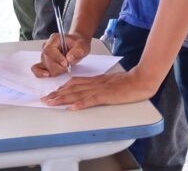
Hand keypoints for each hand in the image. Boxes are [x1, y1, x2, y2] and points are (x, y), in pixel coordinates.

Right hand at [32, 32, 90, 77]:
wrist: (76, 46)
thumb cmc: (78, 44)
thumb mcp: (82, 46)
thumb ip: (78, 51)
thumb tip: (69, 59)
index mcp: (54, 39)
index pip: (49, 50)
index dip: (56, 58)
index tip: (66, 63)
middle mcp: (46, 46)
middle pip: (47, 60)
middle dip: (59, 66)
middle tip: (69, 65)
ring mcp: (44, 55)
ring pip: (46, 67)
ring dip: (57, 70)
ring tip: (66, 65)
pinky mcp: (44, 63)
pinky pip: (36, 69)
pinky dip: (41, 73)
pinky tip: (48, 75)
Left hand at [42, 70, 157, 109]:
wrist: (142, 79)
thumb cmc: (130, 81)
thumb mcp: (113, 82)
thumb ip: (102, 85)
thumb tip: (91, 91)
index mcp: (97, 80)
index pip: (76, 82)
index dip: (62, 87)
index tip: (52, 92)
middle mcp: (96, 83)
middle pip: (73, 88)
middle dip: (57, 94)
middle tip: (45, 99)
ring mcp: (101, 89)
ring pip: (78, 93)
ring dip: (63, 98)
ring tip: (51, 102)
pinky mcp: (107, 96)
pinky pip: (92, 100)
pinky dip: (81, 104)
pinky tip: (72, 108)